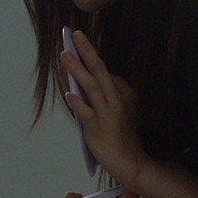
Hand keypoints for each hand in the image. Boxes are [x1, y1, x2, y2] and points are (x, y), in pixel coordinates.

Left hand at [61, 30, 149, 189]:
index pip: (105, 72)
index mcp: (125, 94)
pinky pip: (85, 111)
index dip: (91, 56)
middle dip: (87, 51)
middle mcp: (117, 100)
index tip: (80, 42)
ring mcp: (107, 113)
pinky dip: (76, 102)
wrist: (132, 163)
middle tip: (76, 35)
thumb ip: (103, 97)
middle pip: (100, 70)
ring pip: (91, 85)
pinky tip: (68, 93)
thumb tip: (81, 86)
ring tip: (65, 55)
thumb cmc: (122, 137)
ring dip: (77, 68)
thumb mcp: (119, 111)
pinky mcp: (97, 128)